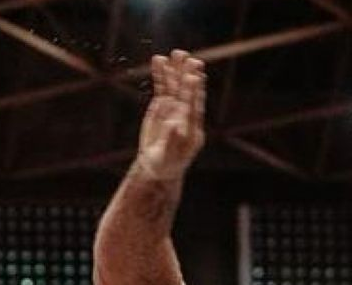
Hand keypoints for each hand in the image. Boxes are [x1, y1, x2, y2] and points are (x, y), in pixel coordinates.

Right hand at [135, 50, 206, 181]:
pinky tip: (159, 60)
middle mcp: (186, 113)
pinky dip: (161, 74)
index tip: (194, 77)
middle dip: (188, 76)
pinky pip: (162, 86)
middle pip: (188, 92)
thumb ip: (171, 140)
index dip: (194, 92)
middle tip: (190, 59)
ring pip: (175, 85)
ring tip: (175, 53)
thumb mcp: (167, 156)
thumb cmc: (164, 164)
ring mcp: (175, 107)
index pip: (194, 106)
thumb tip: (175, 124)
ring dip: (175, 69)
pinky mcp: (164, 104)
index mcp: (192, 127)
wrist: (157, 165)